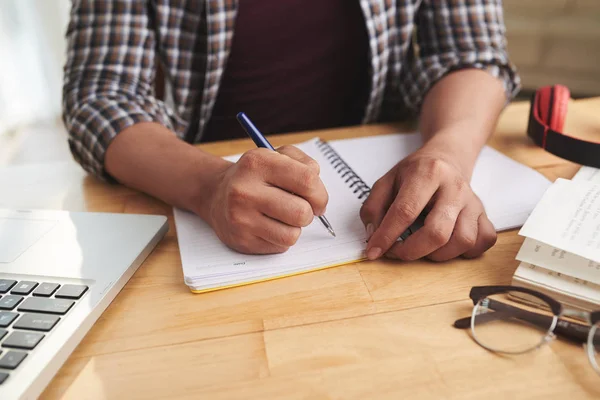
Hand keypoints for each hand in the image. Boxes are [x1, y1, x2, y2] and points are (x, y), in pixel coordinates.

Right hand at [199, 146, 327, 253]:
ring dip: (295, 227)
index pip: (307, 180)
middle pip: (302, 212)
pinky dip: (282, 238)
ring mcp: (241, 218)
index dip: (320, 193)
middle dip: (309, 213)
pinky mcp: (242, 240)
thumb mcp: (276, 155)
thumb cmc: (255, 176)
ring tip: (284, 217)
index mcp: (258, 163)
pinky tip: (270, 226)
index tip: (318, 199)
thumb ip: (303, 163)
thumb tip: (318, 188)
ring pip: (292, 235)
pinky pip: (280, 246)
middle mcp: (245, 190)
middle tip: (302, 208)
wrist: (217, 194)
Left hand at [359, 145, 495, 261]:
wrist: (448, 157)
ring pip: (463, 241)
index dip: (387, 236)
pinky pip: (484, 241)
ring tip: (422, 247)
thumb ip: (373, 207)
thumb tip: (374, 237)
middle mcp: (454, 187)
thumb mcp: (387, 180)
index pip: (405, 211)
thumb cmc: (416, 172)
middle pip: (438, 232)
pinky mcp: (484, 214)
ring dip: (438, 254)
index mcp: (428, 173)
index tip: (373, 251)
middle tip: (397, 252)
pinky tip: (448, 245)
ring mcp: (473, 202)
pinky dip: (466, 252)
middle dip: (412, 251)